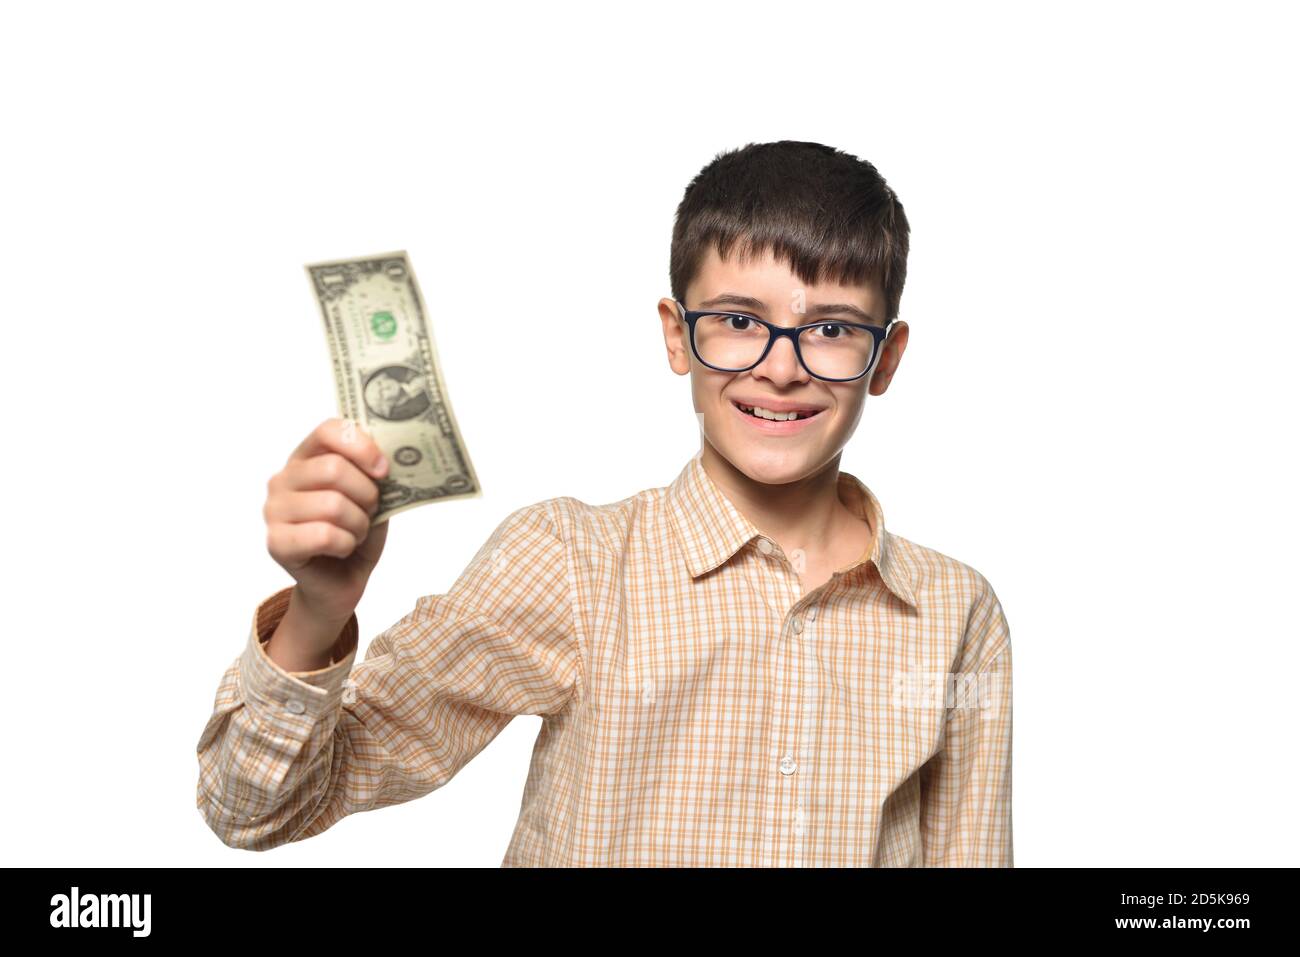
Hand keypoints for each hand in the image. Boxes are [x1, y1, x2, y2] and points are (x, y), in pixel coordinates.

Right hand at [264, 417, 390, 627]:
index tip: (383, 470)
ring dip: (358, 524)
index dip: (362, 447)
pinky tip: (342, 548)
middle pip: (333, 468)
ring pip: (332, 504)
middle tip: (370, 512)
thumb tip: (385, 460)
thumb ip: (373, 474)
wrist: (340, 582)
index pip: (329, 430)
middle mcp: (283, 478)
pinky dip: (346, 545)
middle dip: (366, 495)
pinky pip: (324, 535)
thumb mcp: (372, 498)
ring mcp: (274, 510)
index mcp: (306, 457)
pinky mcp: (276, 542)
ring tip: (356, 533)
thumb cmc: (355, 533)